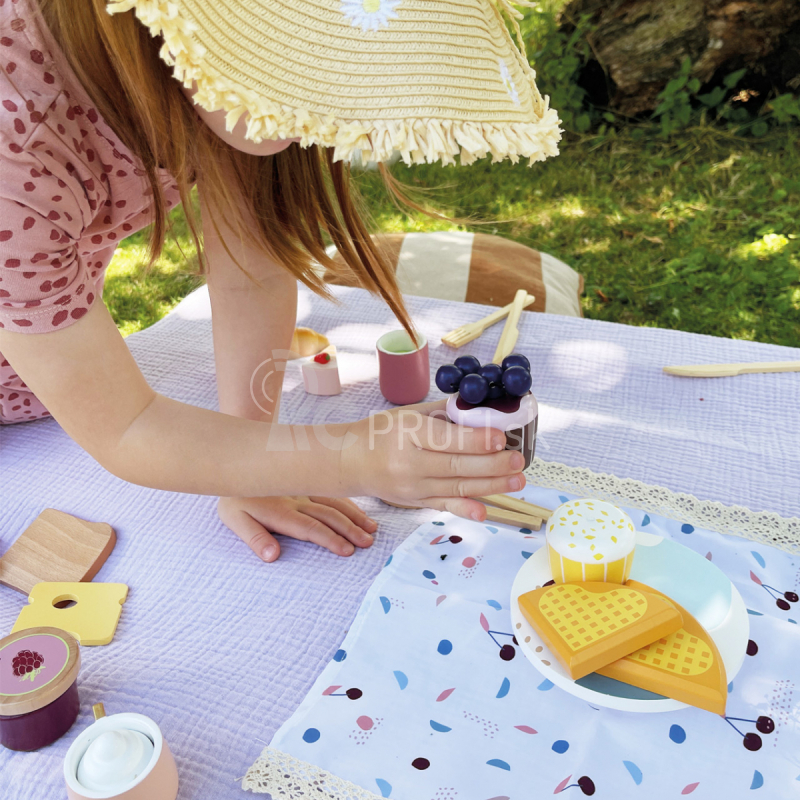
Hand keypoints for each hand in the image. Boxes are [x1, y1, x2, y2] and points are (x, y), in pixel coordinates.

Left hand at [218, 495, 377, 561]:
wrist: (237, 460)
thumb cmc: (235, 498)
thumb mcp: (234, 519)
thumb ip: (254, 538)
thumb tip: (272, 556)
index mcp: (281, 512)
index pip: (310, 528)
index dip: (329, 539)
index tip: (347, 550)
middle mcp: (297, 500)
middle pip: (328, 515)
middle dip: (350, 529)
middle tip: (368, 543)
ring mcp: (305, 490)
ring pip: (335, 502)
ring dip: (355, 516)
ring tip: (372, 530)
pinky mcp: (308, 483)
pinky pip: (333, 493)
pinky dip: (349, 503)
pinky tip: (362, 513)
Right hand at [343, 400, 524, 521]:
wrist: (351, 461)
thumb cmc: (381, 432)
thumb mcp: (408, 414)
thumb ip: (444, 413)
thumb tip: (482, 409)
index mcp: (407, 433)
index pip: (446, 439)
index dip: (475, 440)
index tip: (501, 438)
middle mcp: (408, 463)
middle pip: (456, 467)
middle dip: (492, 465)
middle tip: (518, 460)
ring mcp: (411, 487)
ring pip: (456, 487)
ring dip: (491, 485)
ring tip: (517, 480)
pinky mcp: (415, 502)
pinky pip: (444, 505)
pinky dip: (465, 509)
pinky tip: (485, 511)